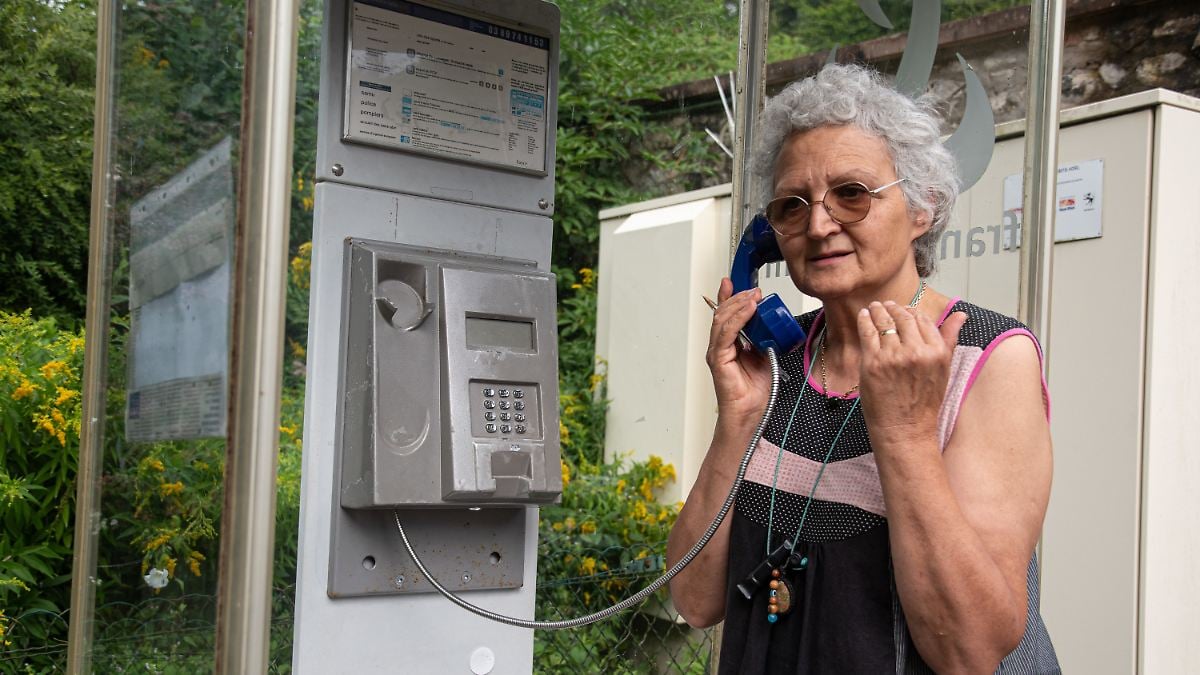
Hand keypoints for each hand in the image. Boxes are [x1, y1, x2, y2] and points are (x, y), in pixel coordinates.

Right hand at [705, 278, 770, 420]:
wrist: (750, 413)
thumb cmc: (754, 392)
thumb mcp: (764, 356)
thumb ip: (762, 339)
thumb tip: (769, 323)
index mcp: (729, 344)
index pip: (726, 314)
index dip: (729, 296)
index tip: (736, 282)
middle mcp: (720, 346)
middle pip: (722, 313)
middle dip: (738, 297)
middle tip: (754, 290)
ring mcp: (717, 352)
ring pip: (722, 319)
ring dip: (739, 304)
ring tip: (753, 296)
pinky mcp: (718, 359)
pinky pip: (726, 333)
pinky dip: (737, 319)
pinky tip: (748, 310)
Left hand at [855, 301, 967, 448]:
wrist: (905, 429)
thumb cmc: (924, 403)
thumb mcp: (943, 370)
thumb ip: (949, 339)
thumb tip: (960, 314)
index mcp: (937, 352)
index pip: (923, 319)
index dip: (912, 312)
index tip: (904, 309)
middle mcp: (917, 352)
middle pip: (903, 318)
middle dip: (893, 308)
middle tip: (886, 305)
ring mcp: (894, 357)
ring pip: (884, 322)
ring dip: (878, 311)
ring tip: (874, 308)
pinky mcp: (873, 363)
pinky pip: (868, 333)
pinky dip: (865, 321)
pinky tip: (864, 316)